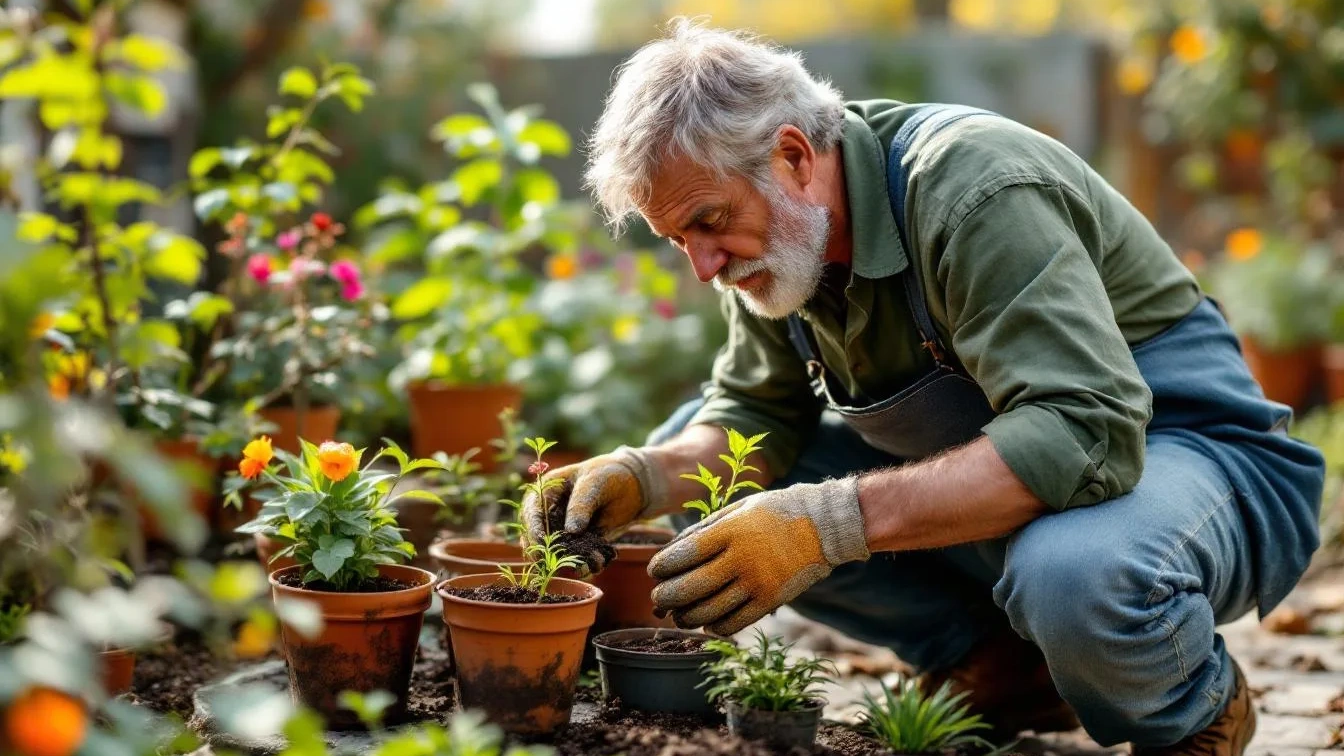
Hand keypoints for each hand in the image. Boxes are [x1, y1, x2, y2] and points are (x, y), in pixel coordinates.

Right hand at [521, 446, 665, 558]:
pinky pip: (578, 557)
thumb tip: (571, 531)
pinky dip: (586, 564)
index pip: (532, 511)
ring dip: (570, 561)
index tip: (541, 543)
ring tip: (587, 565)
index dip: (533, 528)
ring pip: (558, 551)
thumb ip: (581, 505)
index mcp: (547, 491)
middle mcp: (550, 513)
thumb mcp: (594, 483)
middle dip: (548, 552)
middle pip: (538, 536)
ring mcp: (564, 530)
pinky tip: (598, 564)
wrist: (633, 484)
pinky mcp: (580, 543)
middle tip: (556, 565)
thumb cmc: (609, 474)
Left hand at [647, 477, 868, 635]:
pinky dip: (713, 627)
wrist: (824, 525)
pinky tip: (707, 620)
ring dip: (685, 617)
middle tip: (658, 598)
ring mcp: (757, 583)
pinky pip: (733, 623)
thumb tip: (670, 552)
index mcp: (730, 531)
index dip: (661, 567)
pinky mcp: (771, 601)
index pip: (683, 555)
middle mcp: (741, 559)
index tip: (655, 571)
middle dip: (665, 597)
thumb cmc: (775, 512)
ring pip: (708, 611)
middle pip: (690, 588)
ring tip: (679, 613)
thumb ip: (704, 529)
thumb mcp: (738, 509)